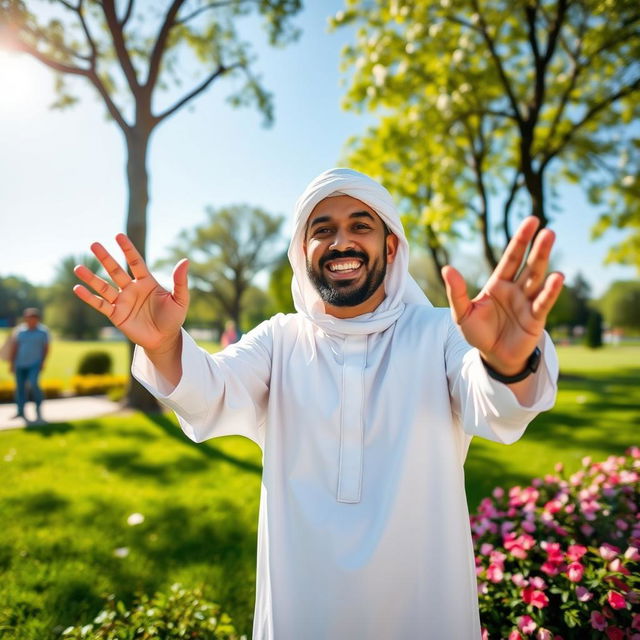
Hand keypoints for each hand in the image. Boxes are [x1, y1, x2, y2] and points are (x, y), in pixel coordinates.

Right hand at [73, 234, 189, 352]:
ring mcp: (122, 301)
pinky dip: (89, 297)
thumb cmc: (174, 318)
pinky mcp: (116, 315)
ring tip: (78, 268)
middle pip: (116, 270)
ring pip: (104, 287)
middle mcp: (132, 289)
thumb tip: (185, 260)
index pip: (135, 262)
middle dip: (105, 258)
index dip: (127, 250)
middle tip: (93, 244)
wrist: (165, 339)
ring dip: (91, 278)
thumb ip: (180, 281)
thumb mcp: (180, 299)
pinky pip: (100, 305)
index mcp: (147, 282)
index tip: (118, 236)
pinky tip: (78, 289)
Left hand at [441, 217, 563, 375]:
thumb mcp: (462, 313)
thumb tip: (447, 268)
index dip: (520, 240)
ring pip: (537, 279)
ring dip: (544, 260)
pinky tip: (557, 277)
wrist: (492, 357)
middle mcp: (516, 289)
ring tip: (552, 242)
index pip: (511, 258)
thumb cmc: (478, 333)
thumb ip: (456, 292)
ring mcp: (527, 303)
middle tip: (546, 229)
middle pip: (527, 265)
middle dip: (536, 247)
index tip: (531, 221)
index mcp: (498, 284)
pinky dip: (550, 291)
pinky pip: (543, 302)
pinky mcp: (535, 319)